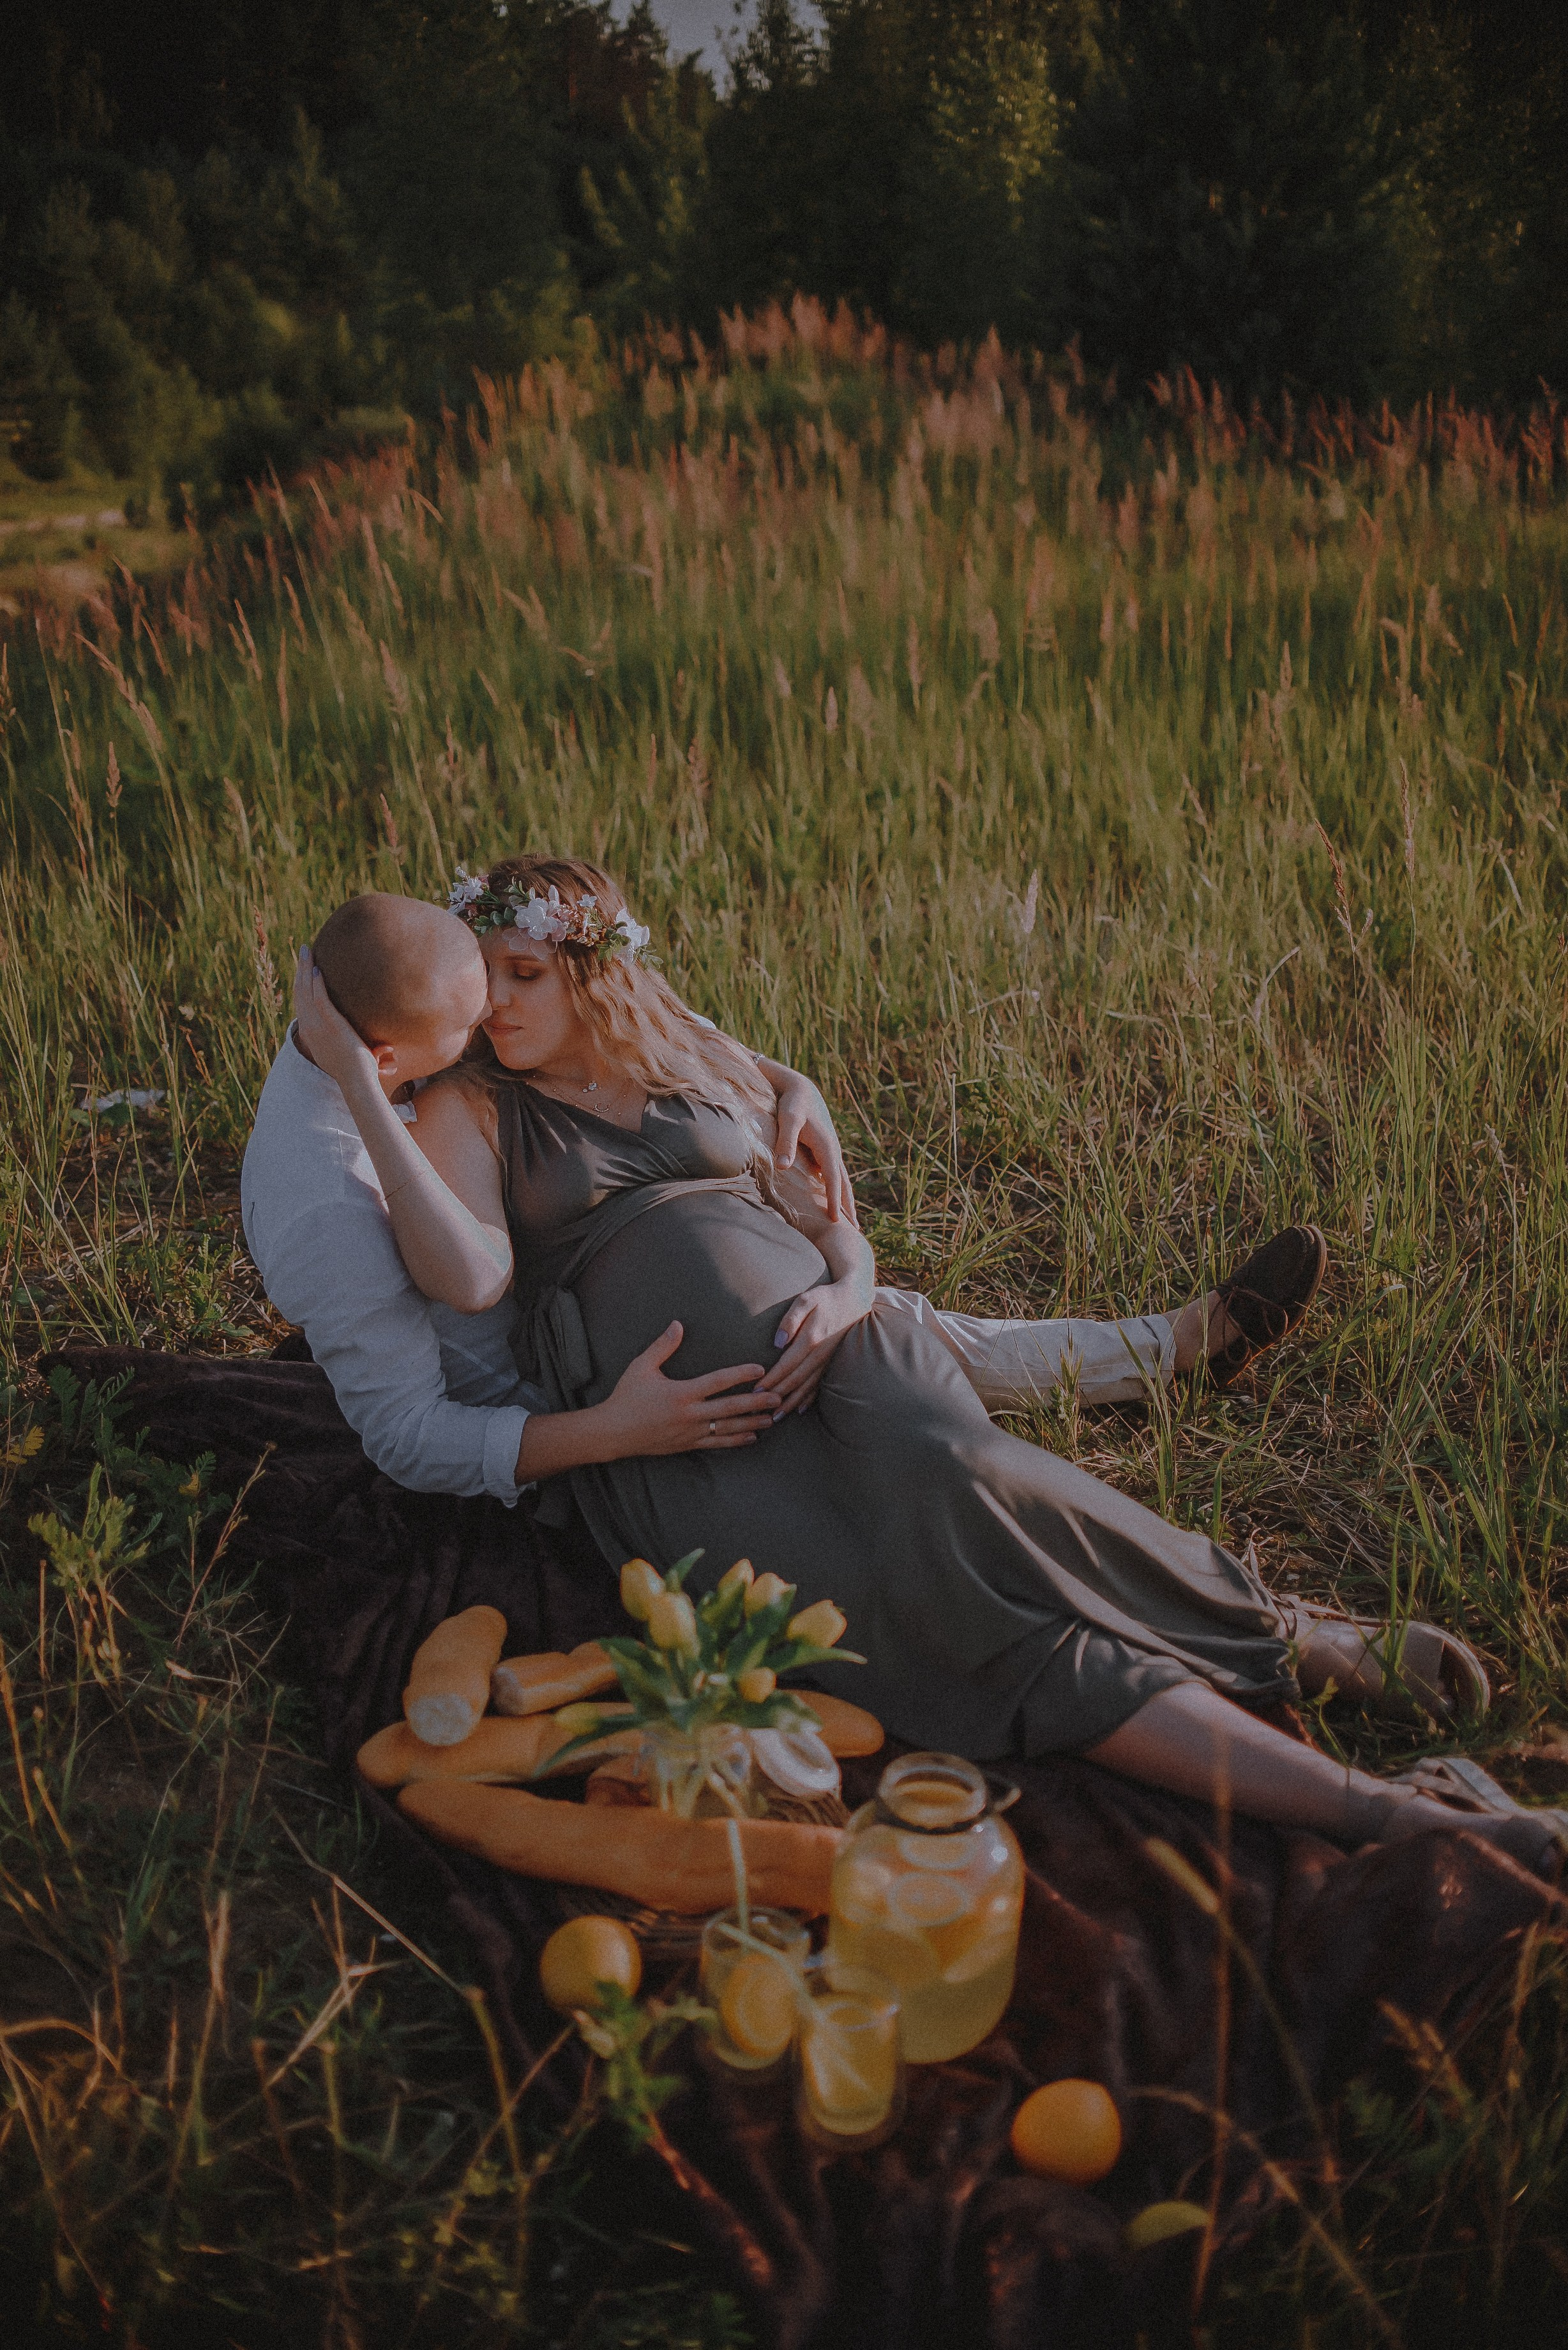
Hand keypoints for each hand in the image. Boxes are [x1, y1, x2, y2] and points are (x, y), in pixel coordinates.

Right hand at [293, 948, 380, 1094]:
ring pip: (306, 991)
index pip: (301, 1004)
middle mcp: (310, 1029)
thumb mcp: (349, 1054)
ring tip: (306, 951)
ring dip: (305, 969)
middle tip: (303, 951)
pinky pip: (319, 998)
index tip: (304, 968)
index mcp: (310, 1035)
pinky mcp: (331, 1024)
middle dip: (300, 969)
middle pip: (300, 992)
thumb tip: (385, 1046)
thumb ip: (357, 1043)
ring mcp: (318, 1026)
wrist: (357, 1082)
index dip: (301, 984)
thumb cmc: (357, 1071)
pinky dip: (316, 983)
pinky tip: (317, 969)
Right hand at [600, 1322, 775, 1456]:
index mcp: (681, 1393)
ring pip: (728, 1428)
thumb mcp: (641, 1367)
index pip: (718, 1381)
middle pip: (730, 1407)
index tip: (760, 1369)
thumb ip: (662, 1346)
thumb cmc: (626, 1397)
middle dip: (756, 1402)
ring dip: (752, 1422)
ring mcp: (690, 1432)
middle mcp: (690, 1414)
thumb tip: (678, 1324)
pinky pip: (717, 1443)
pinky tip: (752, 1437)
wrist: (613, 1432)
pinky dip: (736, 1440)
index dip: (741, 1374)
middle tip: (778, 1396)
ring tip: (772, 1417)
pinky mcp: (687, 1444)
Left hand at [754, 1275, 873, 1417]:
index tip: (756, 1391)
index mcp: (811, 1339)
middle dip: (777, 1397)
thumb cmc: (825, 1298)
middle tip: (760, 1411)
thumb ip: (791, 1319)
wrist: (854, 1300)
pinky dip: (809, 1399)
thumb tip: (778, 1342)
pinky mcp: (830, 1362)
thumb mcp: (806, 1299)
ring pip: (806, 1387)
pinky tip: (800, 1409)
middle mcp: (819, 1354)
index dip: (772, 1379)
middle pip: (795, 1381)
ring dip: (791, 1403)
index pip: (787, 1365)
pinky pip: (819, 1385)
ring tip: (776, 1417)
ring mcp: (826, 1360)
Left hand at [773, 1072, 856, 1223]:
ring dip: (846, 1200)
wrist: (799, 1087)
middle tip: (856, 1231)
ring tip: (851, 1220)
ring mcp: (830, 1151)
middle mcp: (833, 1151)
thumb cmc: (791, 1102)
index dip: (834, 1201)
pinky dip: (837, 1190)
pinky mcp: (824, 1151)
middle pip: (843, 1184)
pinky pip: (834, 1175)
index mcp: (827, 1146)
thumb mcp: (787, 1119)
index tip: (837, 1222)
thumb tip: (784, 1167)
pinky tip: (834, 1201)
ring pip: (841, 1180)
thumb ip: (785, 1141)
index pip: (833, 1180)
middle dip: (849, 1206)